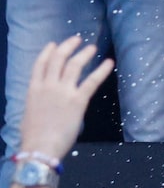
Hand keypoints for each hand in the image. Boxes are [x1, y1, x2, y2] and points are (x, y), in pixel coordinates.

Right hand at [13, 37, 113, 167]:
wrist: (40, 148)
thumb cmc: (34, 137)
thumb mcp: (30, 114)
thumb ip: (39, 103)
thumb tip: (44, 102)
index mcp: (33, 90)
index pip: (39, 65)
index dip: (47, 52)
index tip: (54, 44)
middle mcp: (47, 86)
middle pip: (58, 59)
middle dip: (67, 47)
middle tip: (76, 40)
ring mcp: (63, 91)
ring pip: (74, 65)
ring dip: (84, 54)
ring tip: (92, 48)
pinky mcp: (78, 100)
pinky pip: (92, 80)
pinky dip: (102, 70)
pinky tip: (109, 62)